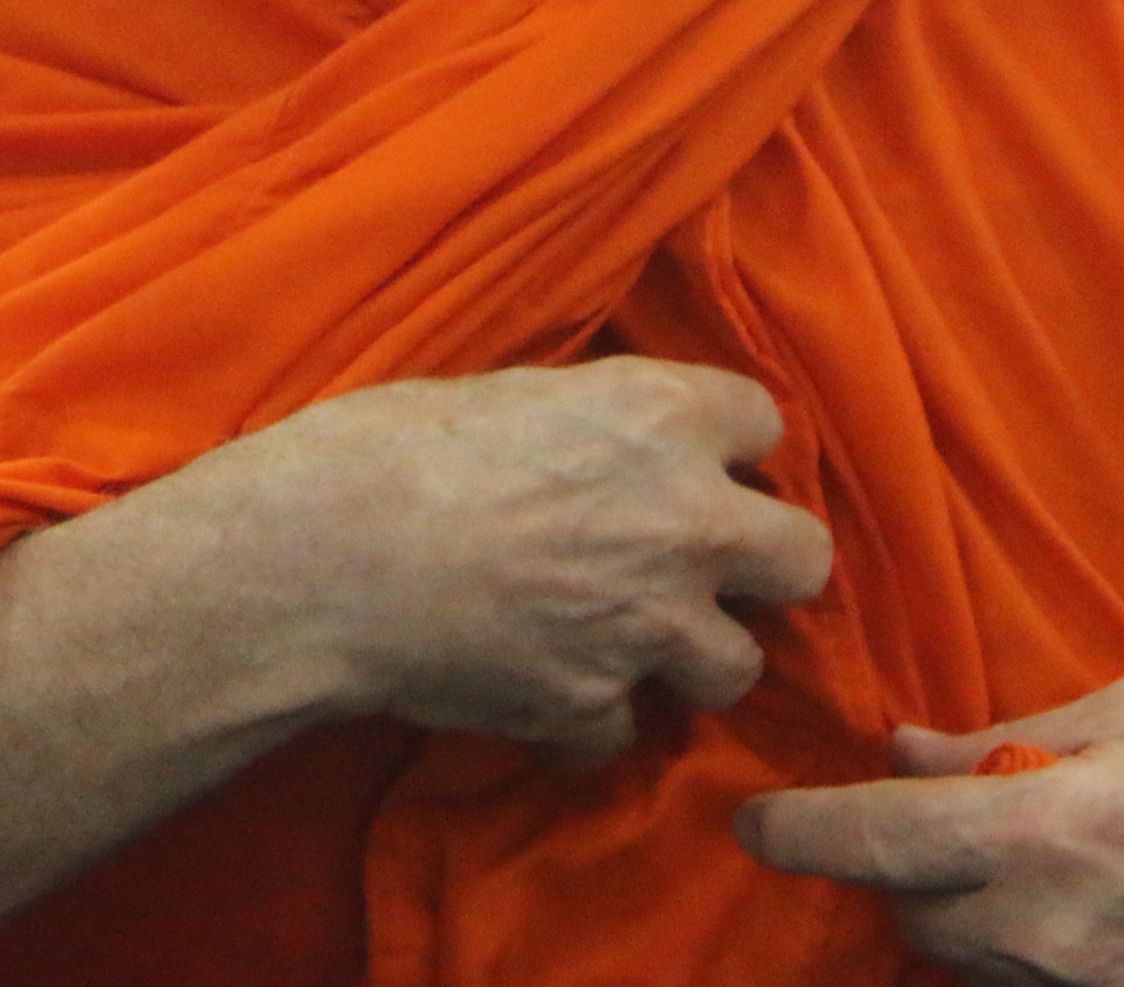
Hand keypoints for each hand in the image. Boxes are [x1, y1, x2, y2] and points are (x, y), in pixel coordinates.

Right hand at [213, 357, 833, 762]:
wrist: (319, 560)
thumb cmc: (390, 448)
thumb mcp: (512, 392)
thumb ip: (596, 420)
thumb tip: (611, 440)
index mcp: (664, 415)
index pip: (766, 424)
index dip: (729, 449)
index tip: (694, 464)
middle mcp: (684, 521)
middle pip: (803, 559)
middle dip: (759, 568)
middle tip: (698, 568)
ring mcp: (648, 624)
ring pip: (736, 666)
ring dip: (689, 658)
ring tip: (627, 642)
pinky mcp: (592, 707)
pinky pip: (622, 732)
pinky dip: (587, 720)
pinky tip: (541, 690)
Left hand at [736, 672, 1123, 986]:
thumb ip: (1011, 741)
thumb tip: (910, 753)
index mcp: (1052, 835)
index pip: (878, 844)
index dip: (800, 833)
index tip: (754, 823)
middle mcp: (1054, 934)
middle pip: (910, 910)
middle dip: (896, 860)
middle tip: (922, 807)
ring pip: (962, 957)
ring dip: (957, 905)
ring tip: (1013, 846)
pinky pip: (1026, 985)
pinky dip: (1014, 943)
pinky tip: (1055, 897)